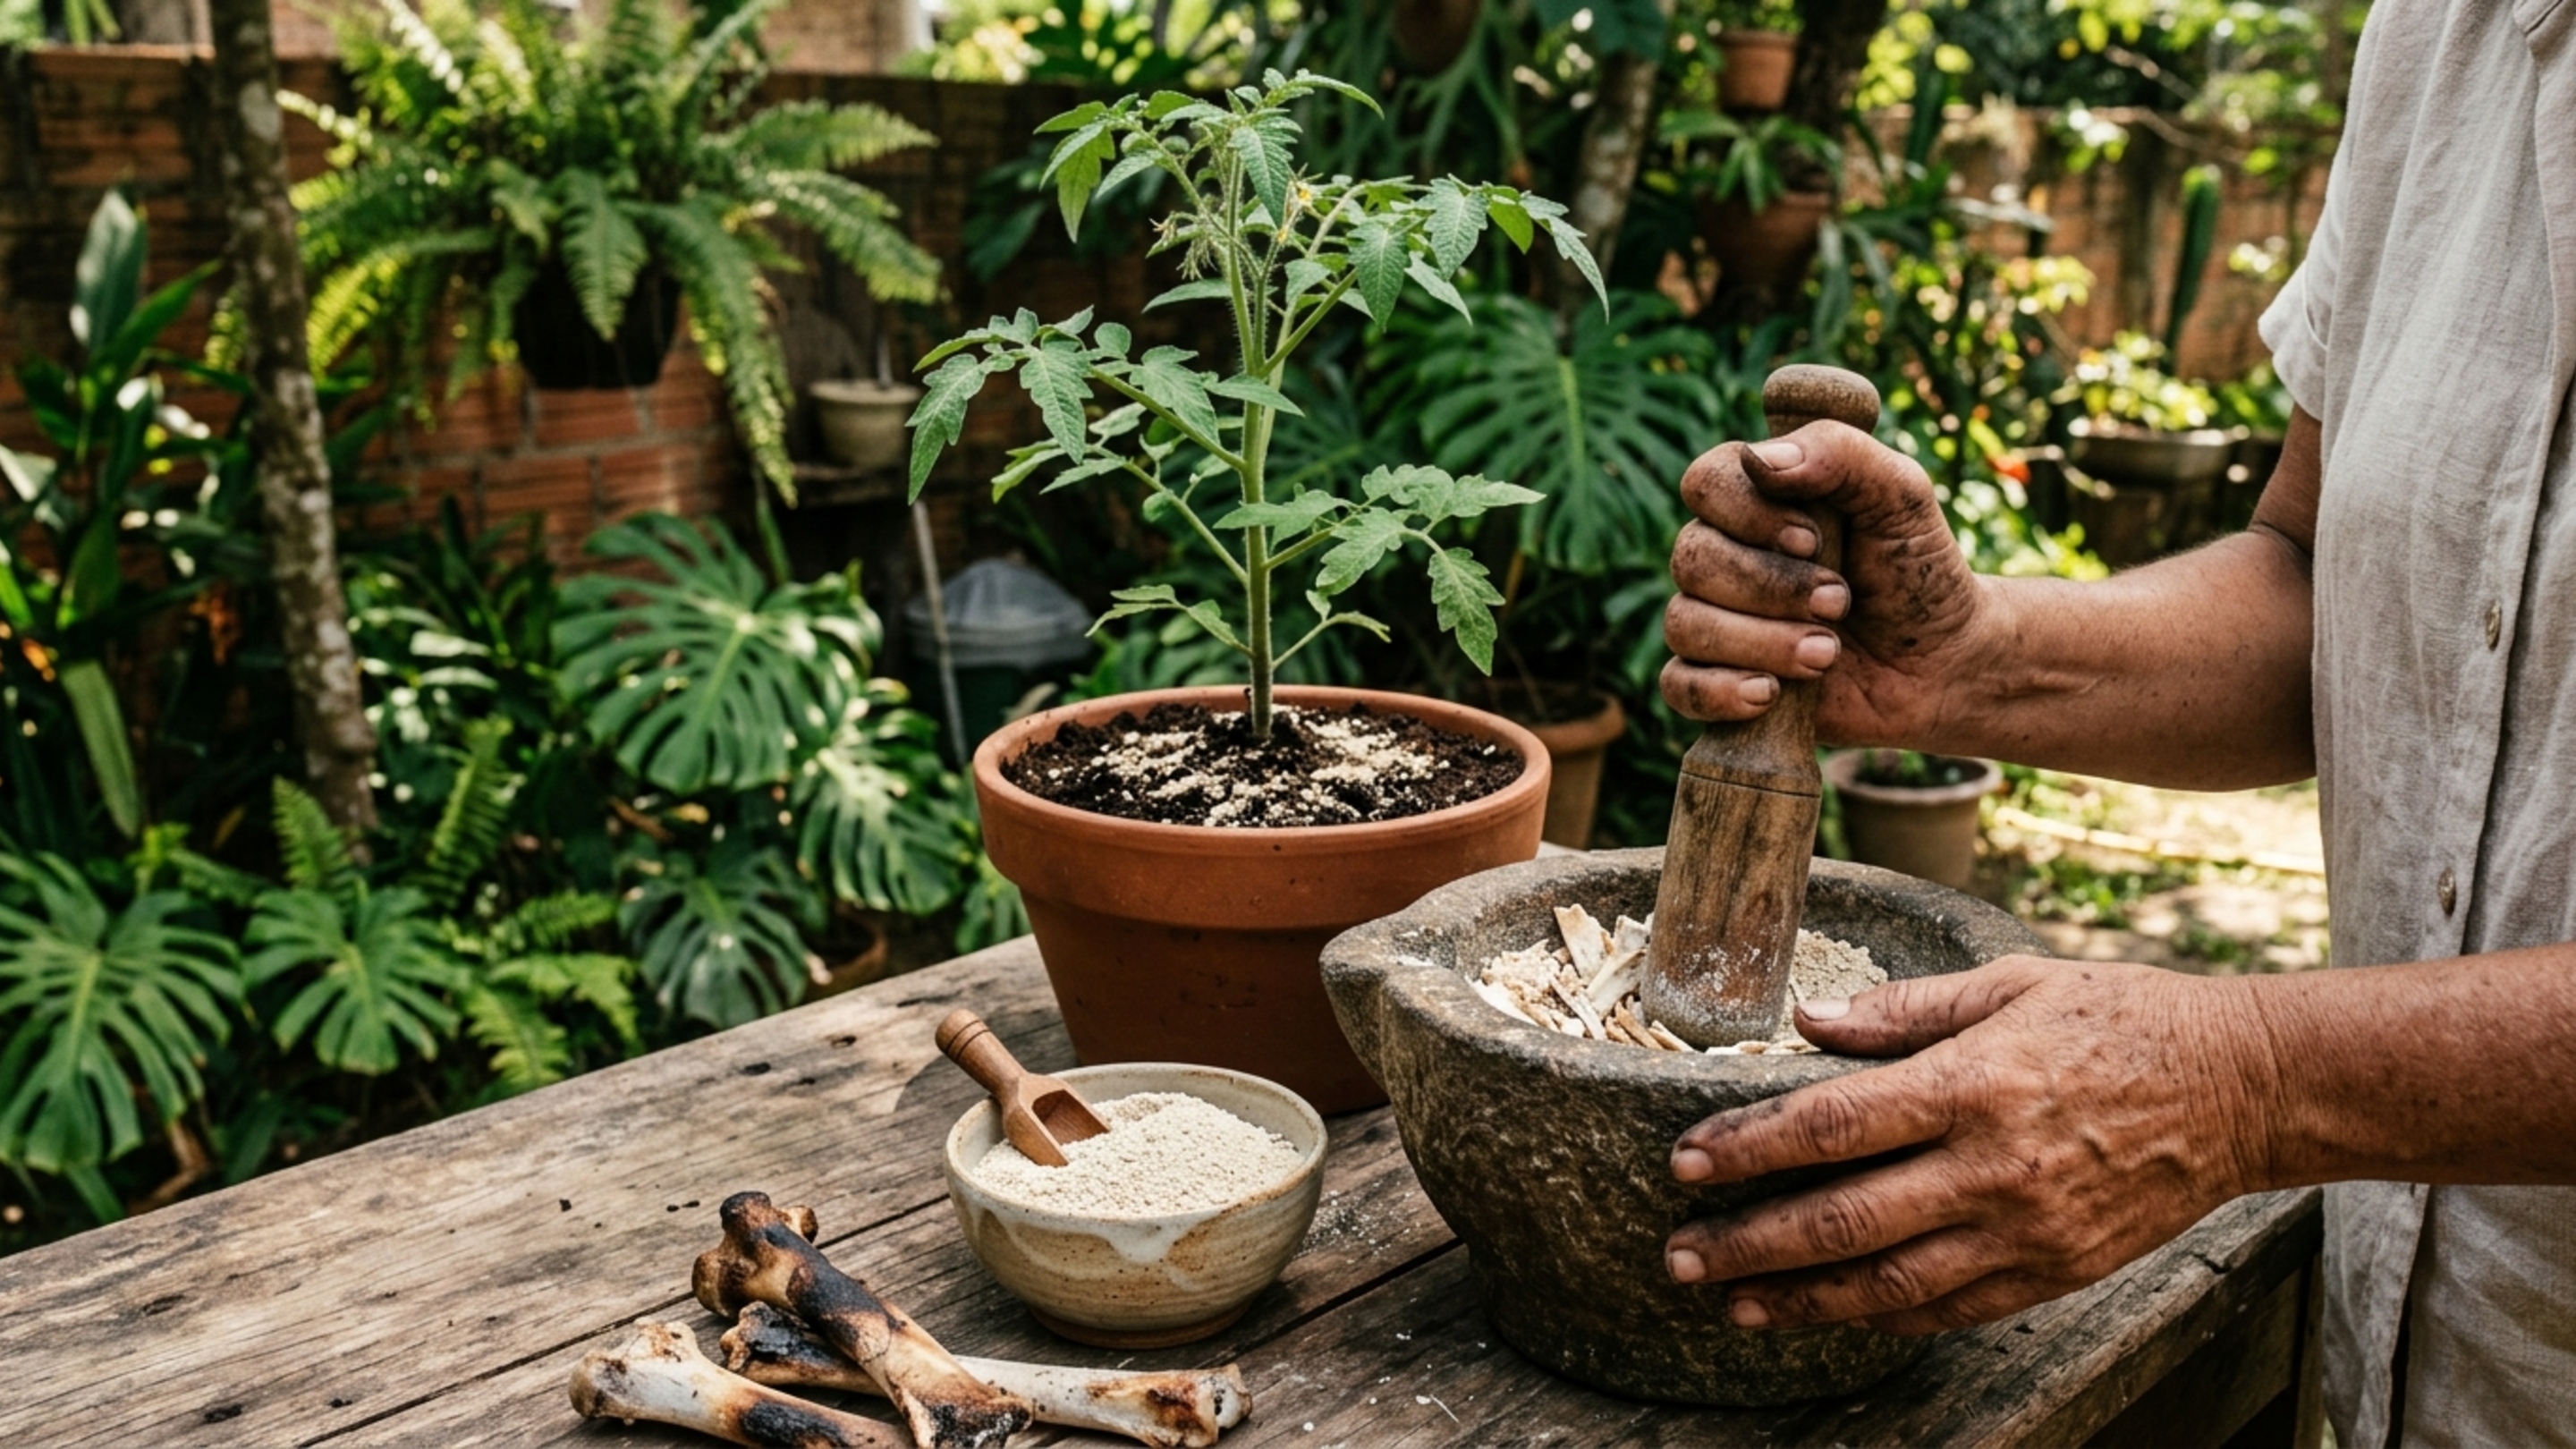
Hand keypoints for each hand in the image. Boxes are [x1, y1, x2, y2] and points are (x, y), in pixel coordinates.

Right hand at [1661, 422, 1992, 742]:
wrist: (1941, 662)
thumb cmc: (1918, 569)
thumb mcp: (1900, 496)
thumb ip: (1840, 454)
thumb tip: (1759, 461)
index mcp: (1756, 497)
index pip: (1704, 483)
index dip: (1748, 514)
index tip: (1812, 540)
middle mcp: (1723, 554)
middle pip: (1692, 559)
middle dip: (1771, 587)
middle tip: (1841, 602)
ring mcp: (1715, 620)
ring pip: (1685, 624)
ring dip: (1762, 641)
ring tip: (1828, 654)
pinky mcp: (1718, 682)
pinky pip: (1679, 687)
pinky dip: (1719, 692)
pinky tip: (1769, 695)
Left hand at [1661, 957, 2277, 1334]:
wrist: (2244, 1088)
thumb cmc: (2121, 1018)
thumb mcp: (2010, 984)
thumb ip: (1903, 1007)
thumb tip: (1808, 1021)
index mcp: (1973, 1083)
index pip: (1832, 1125)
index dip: (1748, 1148)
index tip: (1684, 1162)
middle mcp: (1992, 1167)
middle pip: (1843, 1219)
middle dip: (1749, 1243)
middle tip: (1679, 1255)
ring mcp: (2026, 1229)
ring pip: (1888, 1283)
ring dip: (1800, 1299)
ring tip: (1733, 1304)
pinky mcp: (2056, 1271)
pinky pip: (1951, 1309)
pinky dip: (1882, 1316)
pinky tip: (1830, 1314)